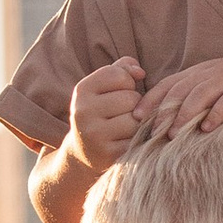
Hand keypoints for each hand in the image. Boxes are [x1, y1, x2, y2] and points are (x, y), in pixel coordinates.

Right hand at [65, 58, 147, 173]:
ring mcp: (93, 134)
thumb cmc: (101, 111)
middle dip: (134, 104)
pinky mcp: (106, 154)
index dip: (127, 83)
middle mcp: (83, 111)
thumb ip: (122, 69)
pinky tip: (125, 140)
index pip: (119, 75)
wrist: (84, 151)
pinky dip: (136, 139)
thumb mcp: (104, 87)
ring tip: (125, 126)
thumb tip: (140, 72)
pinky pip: (136, 139)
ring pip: (135, 120)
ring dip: (137, 123)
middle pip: (130, 98)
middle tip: (122, 113)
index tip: (119, 92)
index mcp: (82, 90)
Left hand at [137, 55, 222, 137]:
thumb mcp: (213, 90)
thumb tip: (163, 123)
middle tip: (152, 132)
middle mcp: (210, 73)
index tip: (135, 117)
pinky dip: (216, 114)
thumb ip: (192, 100)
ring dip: (185, 115)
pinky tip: (207, 128)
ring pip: (200, 95)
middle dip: (164, 111)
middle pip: (180, 90)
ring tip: (174, 134)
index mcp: (199, 73)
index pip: (168, 84)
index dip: (151, 99)